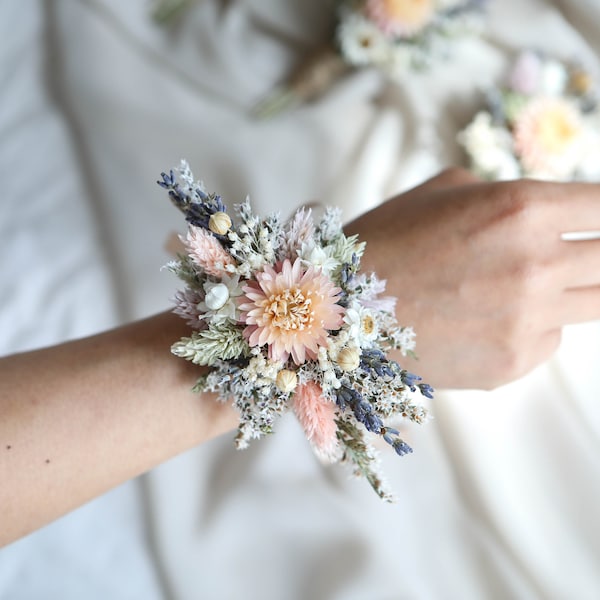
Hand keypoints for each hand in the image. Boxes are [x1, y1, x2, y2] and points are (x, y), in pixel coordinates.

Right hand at [346, 168, 599, 389]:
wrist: (339, 310)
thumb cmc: (385, 242)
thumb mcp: (444, 192)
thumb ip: (506, 195)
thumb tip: (545, 213)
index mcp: (520, 207)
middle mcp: (535, 264)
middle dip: (598, 254)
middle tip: (576, 256)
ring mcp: (527, 320)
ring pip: (593, 304)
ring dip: (568, 291)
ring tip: (514, 285)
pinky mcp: (512, 363)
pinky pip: (549, 339)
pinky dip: (531, 327)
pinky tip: (484, 319)